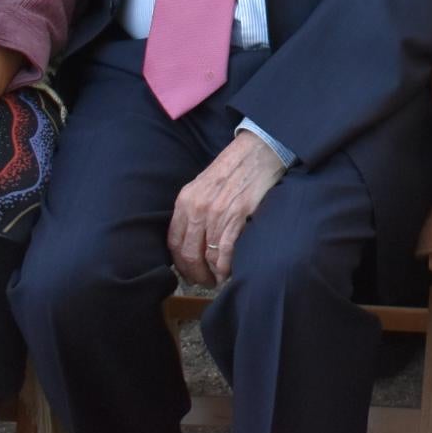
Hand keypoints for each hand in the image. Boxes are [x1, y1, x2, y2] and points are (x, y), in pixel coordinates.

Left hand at [169, 133, 285, 286]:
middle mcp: (197, 208)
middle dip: (194, 274)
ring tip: (217, 279)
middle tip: (203, 282)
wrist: (258, 150)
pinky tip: (228, 272)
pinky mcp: (237, 215)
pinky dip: (225, 267)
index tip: (187, 273)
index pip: (173, 242)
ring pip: (206, 256)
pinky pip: (224, 251)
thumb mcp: (204, 185)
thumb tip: (192, 238)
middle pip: (188, 254)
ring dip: (211, 274)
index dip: (179, 264)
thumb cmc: (234, 168)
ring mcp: (216, 212)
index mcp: (185, 200)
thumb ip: (194, 209)